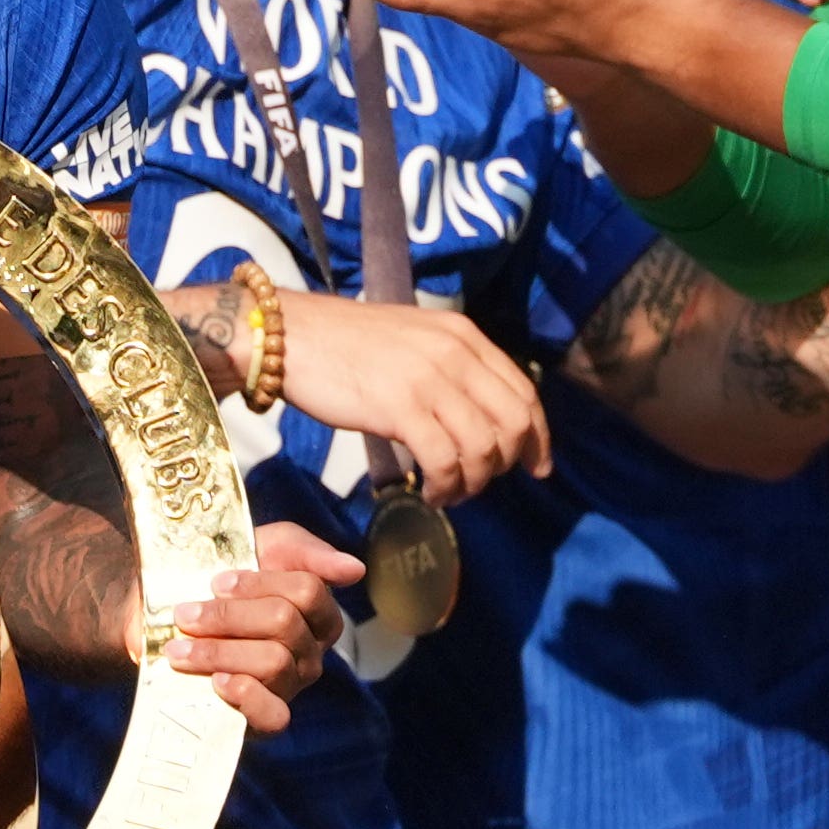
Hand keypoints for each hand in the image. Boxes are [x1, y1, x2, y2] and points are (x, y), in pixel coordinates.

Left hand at [163, 521, 360, 732]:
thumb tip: (354, 568)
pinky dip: (245, 696)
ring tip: (180, 649)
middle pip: (285, 624)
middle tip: (186, 615)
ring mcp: (290, 686)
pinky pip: (274, 715)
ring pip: (272, 663)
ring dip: (218, 652)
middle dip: (228, 616)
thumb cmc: (225, 579)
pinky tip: (217, 682)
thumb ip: (307, 552)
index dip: (257, 584)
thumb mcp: (266, 549)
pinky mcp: (266, 719)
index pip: (307, 591)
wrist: (169, 618)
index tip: (216, 582)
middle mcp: (310, 652)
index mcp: (317, 612)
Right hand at [275, 290, 548, 502]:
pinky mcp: (401, 408)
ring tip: (447, 492)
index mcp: (463, 335)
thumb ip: (451, 369)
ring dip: (471, 483)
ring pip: (483, 447)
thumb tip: (478, 418)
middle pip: (513, 423)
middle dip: (507, 465)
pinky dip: (444, 487)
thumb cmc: (344, 344)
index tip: (538, 467)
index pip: (523, 391)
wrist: (290, 336)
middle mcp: (456, 354)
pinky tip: (427, 492)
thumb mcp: (414, 341)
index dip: (538, 437)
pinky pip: (445, 461)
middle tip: (482, 485)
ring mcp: (430, 380)